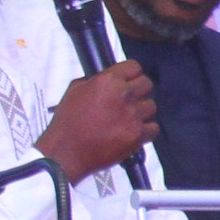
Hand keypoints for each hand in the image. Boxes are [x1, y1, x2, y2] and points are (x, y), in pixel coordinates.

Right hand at [35, 61, 158, 182]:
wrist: (66, 152)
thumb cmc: (68, 124)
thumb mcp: (76, 90)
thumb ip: (97, 80)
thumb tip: (111, 78)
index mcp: (108, 81)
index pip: (134, 67)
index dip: (131, 74)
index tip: (129, 80)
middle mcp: (123, 96)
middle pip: (147, 84)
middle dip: (138, 91)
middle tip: (129, 100)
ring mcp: (133, 116)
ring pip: (151, 106)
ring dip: (142, 111)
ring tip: (127, 118)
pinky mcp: (137, 135)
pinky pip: (153, 128)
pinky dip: (145, 130)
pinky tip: (132, 131)